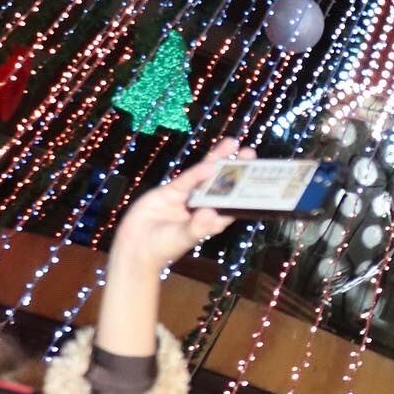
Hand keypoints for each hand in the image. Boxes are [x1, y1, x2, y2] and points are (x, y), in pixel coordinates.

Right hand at [108, 141, 253, 273]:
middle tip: (251, 154)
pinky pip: (187, 180)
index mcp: (210, 221)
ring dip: (219, 161)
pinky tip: (210, 163)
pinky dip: (197, 173)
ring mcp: (186, 199)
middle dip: (236, 170)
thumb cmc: (162, 249)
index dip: (246, 191)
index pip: (233, 204)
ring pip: (206, 177)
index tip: (260, 178)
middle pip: (222, 185)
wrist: (134, 249)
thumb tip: (212, 215)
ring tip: (233, 144)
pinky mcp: (170, 192)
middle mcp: (201, 207)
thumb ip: (197, 227)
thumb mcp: (182, 238)